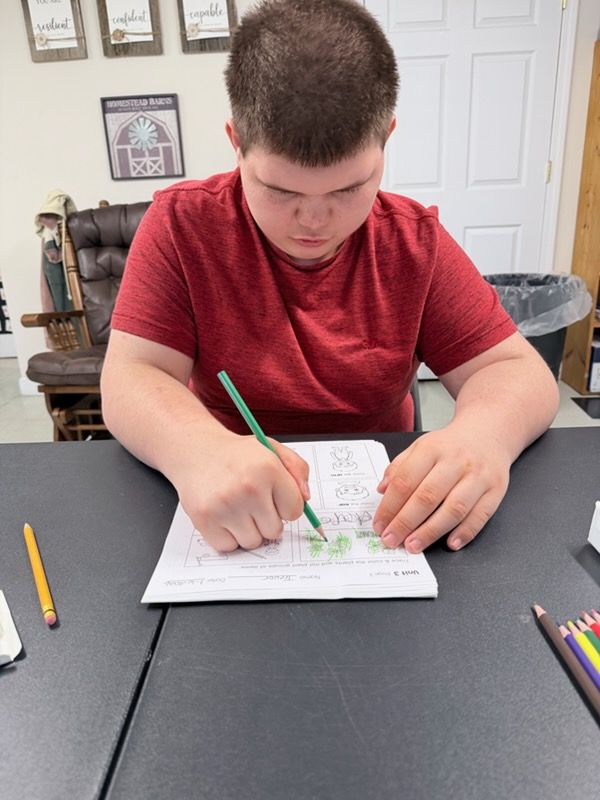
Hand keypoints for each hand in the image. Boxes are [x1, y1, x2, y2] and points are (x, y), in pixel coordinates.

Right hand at [175, 433, 308, 551]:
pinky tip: (223, 515)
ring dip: (248, 530)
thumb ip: (297, 469)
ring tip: (238, 508)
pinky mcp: (204, 519)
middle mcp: (248, 487)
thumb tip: (306, 498)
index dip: (286, 506)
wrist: (197, 450)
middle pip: (275, 531)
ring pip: (253, 541)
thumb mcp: (272, 449)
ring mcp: (225, 505)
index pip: (295, 510)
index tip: (275, 497)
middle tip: (254, 502)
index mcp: (268, 468)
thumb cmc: (237, 455)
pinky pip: (229, 546)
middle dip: (268, 519)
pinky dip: (228, 536)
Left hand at [372, 423, 510, 552]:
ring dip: (431, 531)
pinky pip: (481, 515)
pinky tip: (450, 543)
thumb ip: (400, 467)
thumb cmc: (451, 445)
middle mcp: (456, 461)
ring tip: (414, 545)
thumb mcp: (421, 446)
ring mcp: (478, 476)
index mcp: (432, 448)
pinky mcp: (496, 491)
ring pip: (453, 509)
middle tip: (391, 539)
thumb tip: (382, 490)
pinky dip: (465, 532)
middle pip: (427, 496)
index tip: (380, 524)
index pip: (406, 480)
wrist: (488, 433)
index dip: (389, 506)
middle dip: (405, 522)